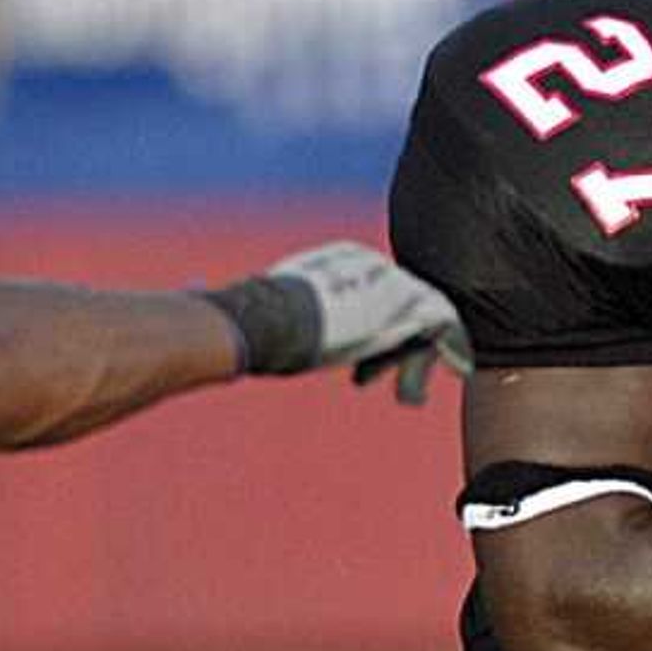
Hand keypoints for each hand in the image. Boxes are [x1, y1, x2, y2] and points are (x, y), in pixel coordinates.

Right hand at [199, 242, 469, 401]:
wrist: (264, 318)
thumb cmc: (244, 321)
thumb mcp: (244, 310)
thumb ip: (236, 304)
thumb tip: (189, 299)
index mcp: (335, 261)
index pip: (373, 293)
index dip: (379, 335)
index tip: (364, 375)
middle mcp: (366, 262)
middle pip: (404, 303)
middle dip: (407, 346)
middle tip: (407, 382)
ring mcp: (388, 280)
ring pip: (425, 315)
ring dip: (427, 355)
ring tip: (425, 389)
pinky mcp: (406, 302)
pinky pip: (445, 322)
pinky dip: (454, 348)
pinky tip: (462, 372)